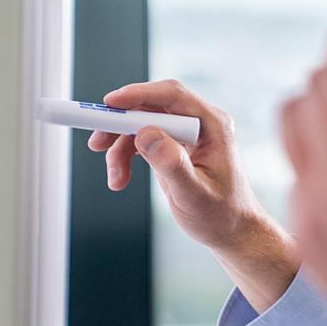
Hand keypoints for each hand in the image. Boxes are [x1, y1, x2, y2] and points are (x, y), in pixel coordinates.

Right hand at [91, 79, 296, 310]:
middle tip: (96, 142)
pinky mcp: (172, 146)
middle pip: (150, 107)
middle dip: (120, 124)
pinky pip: (140, 140)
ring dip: (119, 148)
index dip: (139, 94)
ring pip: (140, 125)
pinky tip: (120, 179)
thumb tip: (146, 134)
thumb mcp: (195, 194)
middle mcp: (199, 123)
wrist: (230, 231)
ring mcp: (184, 134)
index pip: (173, 96)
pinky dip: (125, 156)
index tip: (109, 104)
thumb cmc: (221, 214)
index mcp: (213, 125)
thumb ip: (172, 164)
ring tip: (115, 178)